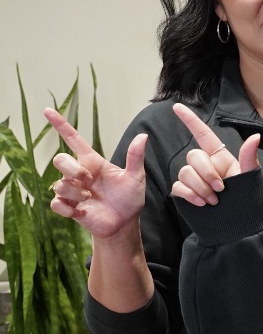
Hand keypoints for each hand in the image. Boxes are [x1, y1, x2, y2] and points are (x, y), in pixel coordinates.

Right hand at [43, 108, 146, 238]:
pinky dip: (67, 208)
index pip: (74, 140)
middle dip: (72, 170)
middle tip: (89, 182)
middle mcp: (79, 174)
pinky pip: (55, 203)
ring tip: (90, 199)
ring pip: (58, 184)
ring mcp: (72, 191)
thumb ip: (135, 157)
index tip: (47, 111)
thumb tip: (143, 136)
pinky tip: (82, 212)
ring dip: (75, 193)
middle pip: (60, 160)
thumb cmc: (130, 198)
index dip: (61, 125)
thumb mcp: (136, 177)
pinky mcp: (68, 207)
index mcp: (93, 163)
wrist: (125, 223)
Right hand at [169, 104, 260, 205]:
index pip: (203, 134)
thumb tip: (255, 136)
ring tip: (214, 201)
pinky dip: (189, 194)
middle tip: (221, 189)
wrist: (240, 228)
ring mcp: (194, 180)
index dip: (190, 120)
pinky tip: (202, 203)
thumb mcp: (251, 179)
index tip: (177, 106)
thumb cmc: (248, 201)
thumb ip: (249, 158)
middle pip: (193, 156)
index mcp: (221, 158)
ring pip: (185, 172)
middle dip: (206, 173)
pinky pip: (178, 186)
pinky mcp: (185, 193)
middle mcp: (205, 166)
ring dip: (200, 187)